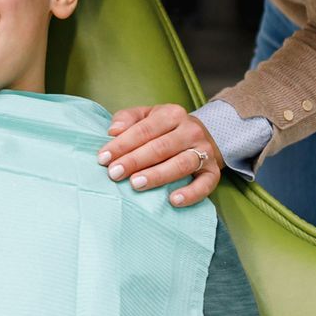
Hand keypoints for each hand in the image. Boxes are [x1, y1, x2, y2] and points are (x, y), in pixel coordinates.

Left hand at [99, 104, 222, 205]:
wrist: (205, 135)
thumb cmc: (166, 128)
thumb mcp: (147, 115)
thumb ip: (128, 118)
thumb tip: (113, 131)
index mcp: (172, 114)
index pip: (144, 130)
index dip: (122, 144)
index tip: (103, 158)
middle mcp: (190, 131)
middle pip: (160, 147)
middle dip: (135, 161)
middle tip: (114, 174)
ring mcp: (204, 152)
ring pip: (181, 164)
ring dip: (157, 175)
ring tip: (136, 184)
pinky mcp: (213, 172)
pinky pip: (205, 184)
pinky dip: (191, 193)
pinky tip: (173, 200)